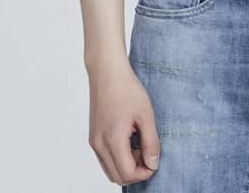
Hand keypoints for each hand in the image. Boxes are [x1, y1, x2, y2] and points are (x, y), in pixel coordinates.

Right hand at [87, 58, 160, 184]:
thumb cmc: (127, 88)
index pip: (128, 174)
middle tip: (148, 152)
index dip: (145, 173)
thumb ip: (151, 142)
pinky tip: (130, 141)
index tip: (155, 159)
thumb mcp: (146, 114)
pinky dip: (118, 159)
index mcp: (112, 139)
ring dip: (126, 166)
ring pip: (110, 171)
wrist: (107, 72)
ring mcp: (94, 142)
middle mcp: (99, 145)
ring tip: (139, 145)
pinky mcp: (93, 137)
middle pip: (118, 177)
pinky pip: (105, 160)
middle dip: (136, 171)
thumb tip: (153, 164)